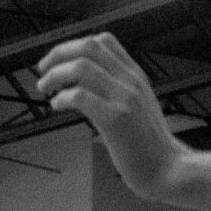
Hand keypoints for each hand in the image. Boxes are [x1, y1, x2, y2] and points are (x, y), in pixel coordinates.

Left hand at [34, 33, 188, 198]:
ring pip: (81, 67)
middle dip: (58, 54)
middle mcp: (131, 81)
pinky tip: (57, 106)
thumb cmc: (148, 144)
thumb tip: (80, 84)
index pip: (103, 41)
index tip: (58, 61)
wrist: (168, 170)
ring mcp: (125, 98)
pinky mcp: (117, 119)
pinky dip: (61, 98)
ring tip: (44, 88)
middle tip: (42, 70)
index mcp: (135, 76)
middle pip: (89, 47)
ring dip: (54, 75)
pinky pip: (81, 96)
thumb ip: (117, 90)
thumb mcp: (138, 106)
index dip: (73, 45)